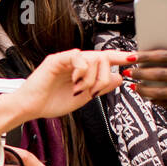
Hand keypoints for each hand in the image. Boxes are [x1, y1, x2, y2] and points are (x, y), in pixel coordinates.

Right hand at [0, 48, 132, 137]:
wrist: (31, 108)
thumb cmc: (51, 103)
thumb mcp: (83, 98)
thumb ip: (101, 88)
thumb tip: (120, 77)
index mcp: (82, 69)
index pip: (105, 58)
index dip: (120, 57)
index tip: (135, 57)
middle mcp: (76, 61)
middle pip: (104, 58)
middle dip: (104, 78)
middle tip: (92, 92)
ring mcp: (66, 59)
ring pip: (93, 58)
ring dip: (92, 78)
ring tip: (79, 89)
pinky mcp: (56, 59)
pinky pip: (78, 57)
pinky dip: (81, 71)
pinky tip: (74, 81)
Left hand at [122, 7, 166, 140]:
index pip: (165, 56)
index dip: (146, 56)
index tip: (132, 57)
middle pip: (161, 74)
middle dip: (141, 73)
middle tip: (128, 72)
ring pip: (163, 92)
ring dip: (145, 90)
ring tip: (133, 85)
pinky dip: (156, 101)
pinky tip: (147, 96)